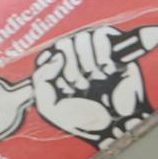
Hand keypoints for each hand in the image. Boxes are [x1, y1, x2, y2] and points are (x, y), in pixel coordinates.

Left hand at [31, 25, 150, 145]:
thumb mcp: (50, 108)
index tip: (57, 79)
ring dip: (86, 60)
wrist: (117, 124)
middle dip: (70, 66)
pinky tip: (107, 70)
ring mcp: (95, 54)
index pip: (47, 52)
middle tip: (79, 85)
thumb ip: (40, 82)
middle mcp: (76, 60)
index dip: (49, 63)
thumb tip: (56, 56)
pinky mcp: (116, 50)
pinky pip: (101, 34)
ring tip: (94, 78)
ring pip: (81, 37)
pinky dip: (101, 51)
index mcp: (57, 71)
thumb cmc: (85, 119)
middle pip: (63, 43)